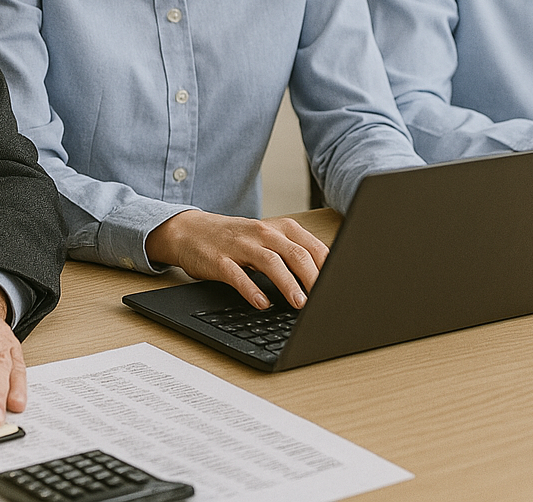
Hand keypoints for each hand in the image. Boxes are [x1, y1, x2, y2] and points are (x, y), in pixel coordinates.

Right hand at [145, 210, 328, 310]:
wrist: (191, 231)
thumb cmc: (237, 240)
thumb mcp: (268, 240)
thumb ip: (294, 253)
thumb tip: (325, 278)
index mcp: (280, 228)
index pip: (312, 246)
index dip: (328, 267)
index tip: (340, 286)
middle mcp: (263, 233)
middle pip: (295, 253)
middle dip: (313, 277)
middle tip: (324, 298)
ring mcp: (240, 245)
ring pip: (270, 262)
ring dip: (288, 283)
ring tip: (300, 303)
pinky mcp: (220, 260)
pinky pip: (238, 275)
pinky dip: (251, 290)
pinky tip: (262, 303)